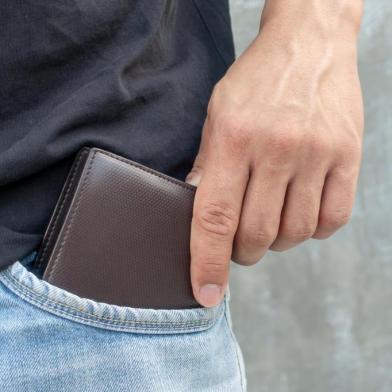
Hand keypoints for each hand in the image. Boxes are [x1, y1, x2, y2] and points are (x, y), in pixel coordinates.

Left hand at [186, 1, 363, 306]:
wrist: (309, 44)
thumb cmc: (256, 82)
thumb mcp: (216, 115)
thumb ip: (207, 166)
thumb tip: (197, 213)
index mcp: (234, 139)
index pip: (214, 218)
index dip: (208, 263)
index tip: (206, 294)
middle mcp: (276, 149)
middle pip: (256, 234)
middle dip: (242, 253)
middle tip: (238, 244)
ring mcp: (316, 154)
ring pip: (294, 233)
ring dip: (276, 241)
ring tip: (268, 222)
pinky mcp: (347, 157)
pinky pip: (331, 219)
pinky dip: (311, 229)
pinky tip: (299, 211)